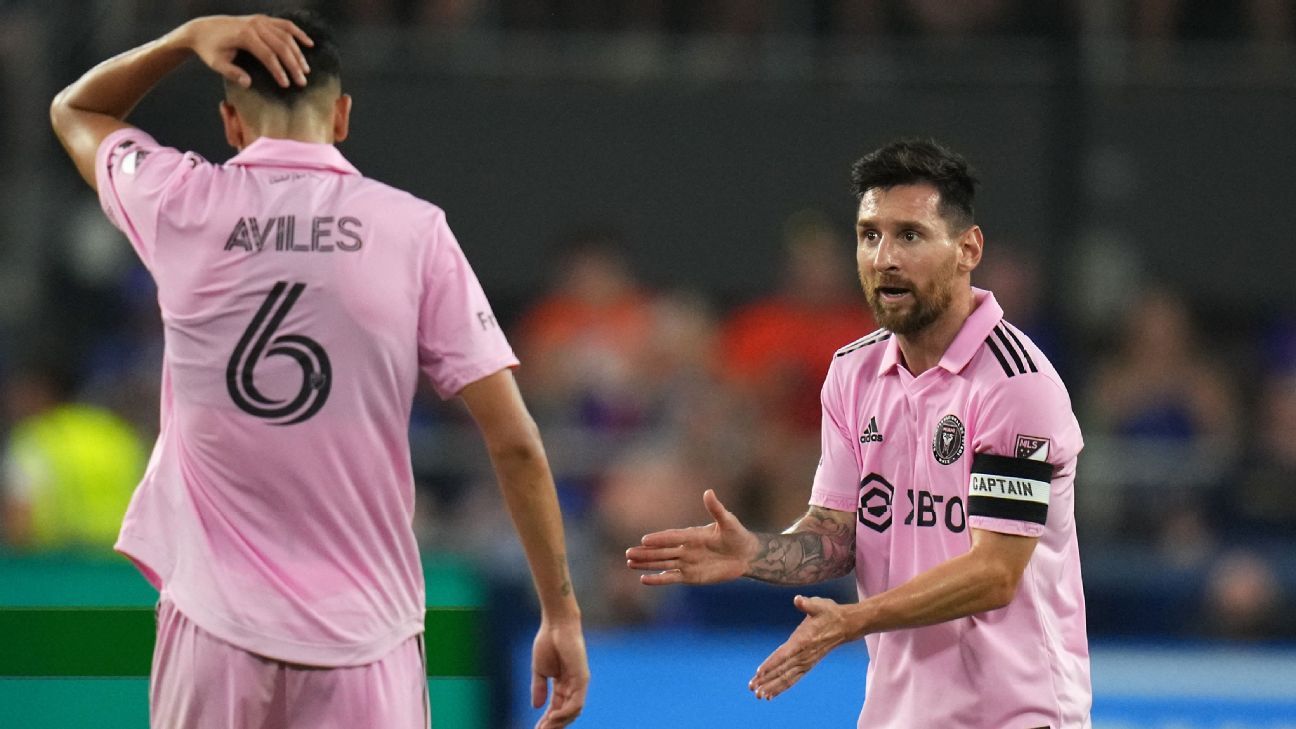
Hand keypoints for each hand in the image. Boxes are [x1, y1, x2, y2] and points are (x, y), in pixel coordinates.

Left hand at [178, 15, 313, 88]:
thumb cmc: (208, 48)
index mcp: (244, 36)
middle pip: (281, 46)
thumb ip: (232, 73)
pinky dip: (298, 33)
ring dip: (298, 53)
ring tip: (305, 69)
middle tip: (302, 81)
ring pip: (286, 36)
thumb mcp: (216, 63)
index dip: (279, 71)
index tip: (286, 85)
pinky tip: (308, 43)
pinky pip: (284, 24)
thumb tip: (248, 83)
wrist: (201, 29)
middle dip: (293, 65)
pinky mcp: (262, 19)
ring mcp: (260, 20)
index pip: (268, 55)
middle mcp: (255, 25)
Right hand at [530, 619, 588, 728]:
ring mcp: (579, 683)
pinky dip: (565, 712)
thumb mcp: (539, 670)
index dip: (547, 721)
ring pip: (572, 711)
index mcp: (563, 684)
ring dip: (558, 722)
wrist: (556, 625)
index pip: (556, 708)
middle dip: (553, 725)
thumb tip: (536, 707)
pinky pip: (576, 702)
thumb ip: (539, 688)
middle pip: (565, 713)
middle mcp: (573, 686)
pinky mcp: (582, 678)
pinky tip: (553, 717)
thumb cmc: (548, 642)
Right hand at [625, 489, 756, 585]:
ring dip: (646, 564)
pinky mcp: (691, 576)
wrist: (746, 555)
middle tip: (628, 553)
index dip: (659, 539)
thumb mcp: (728, 521)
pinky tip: (644, 579)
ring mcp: (687, 563)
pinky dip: (659, 579)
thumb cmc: (738, 535)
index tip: (644, 540)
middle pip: (662, 551)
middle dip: (645, 553)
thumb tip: (708, 492)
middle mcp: (685, 548)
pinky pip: (671, 578)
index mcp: (692, 535)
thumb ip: (716, 509)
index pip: (672, 537)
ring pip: (662, 563)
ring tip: (629, 562)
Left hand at [748, 595, 853, 699]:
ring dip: (772, 687)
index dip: (771, 663)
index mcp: (803, 640)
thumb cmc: (829, 613)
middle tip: (751, 688)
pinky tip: (771, 694)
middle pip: (782, 670)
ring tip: (758, 695)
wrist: (845, 625)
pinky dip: (782, 687)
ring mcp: (806, 662)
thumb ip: (807, 604)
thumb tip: (798, 600)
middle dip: (766, 679)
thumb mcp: (819, 605)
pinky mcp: (807, 665)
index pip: (784, 654)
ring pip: (787, 678)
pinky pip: (793, 679)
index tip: (759, 672)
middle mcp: (804, 655)